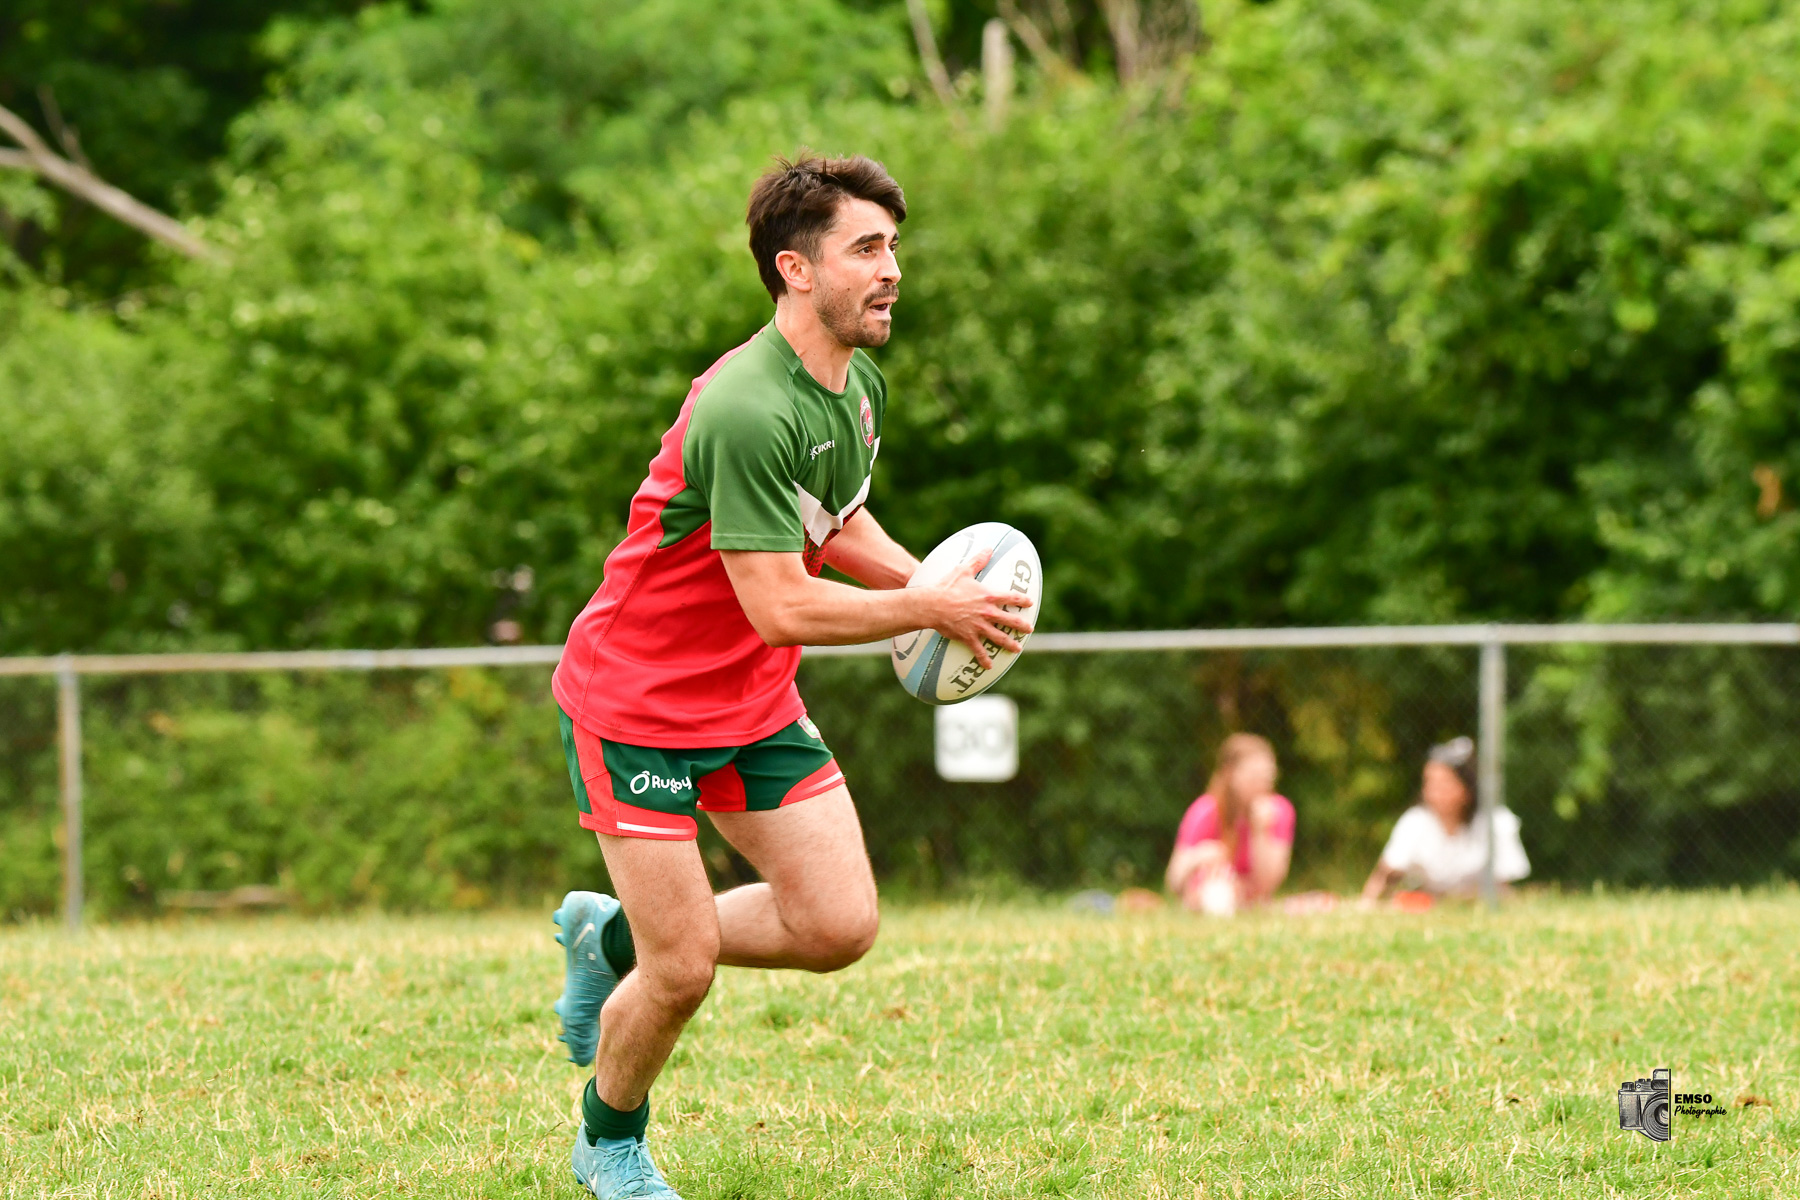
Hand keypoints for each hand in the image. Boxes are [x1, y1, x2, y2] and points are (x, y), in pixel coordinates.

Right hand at [923, 549, 1035, 668]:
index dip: (1021, 600)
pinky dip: (984, 659)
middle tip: (1029, 629)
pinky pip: (978, 650)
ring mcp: (979, 626)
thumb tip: (989, 547)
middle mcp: (987, 612)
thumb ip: (978, 560)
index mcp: (988, 596)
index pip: (1010, 598)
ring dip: (1010, 644)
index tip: (1029, 603)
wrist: (932, 605)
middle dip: (1021, 626)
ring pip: (999, 637)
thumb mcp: (963, 570)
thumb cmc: (947, 587)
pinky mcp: (969, 637)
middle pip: (1010, 621)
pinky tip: (989, 667)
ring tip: (1018, 649)